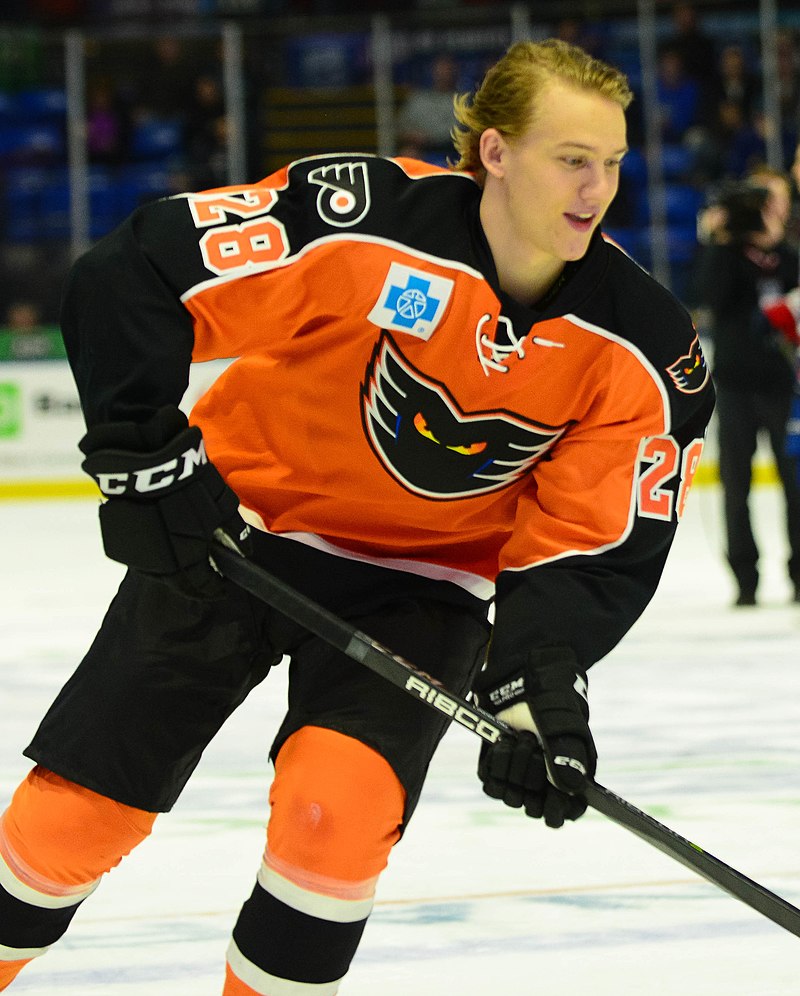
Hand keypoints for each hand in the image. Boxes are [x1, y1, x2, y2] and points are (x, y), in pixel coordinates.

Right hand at [79, 405, 250, 598]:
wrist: (146, 460)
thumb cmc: (190, 484)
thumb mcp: (223, 507)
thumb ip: (234, 535)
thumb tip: (243, 553)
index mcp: (186, 561)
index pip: (201, 587)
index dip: (214, 589)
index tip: (221, 588)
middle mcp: (159, 565)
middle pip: (179, 583)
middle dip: (194, 581)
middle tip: (206, 574)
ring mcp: (136, 554)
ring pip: (159, 572)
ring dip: (174, 570)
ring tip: (187, 559)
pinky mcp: (120, 539)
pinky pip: (143, 555)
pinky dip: (156, 554)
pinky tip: (166, 542)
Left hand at [474, 646, 595, 827]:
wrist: (523, 676)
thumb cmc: (553, 701)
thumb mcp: (566, 726)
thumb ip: (569, 758)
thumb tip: (569, 790)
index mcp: (567, 776)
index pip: (564, 813)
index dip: (557, 811)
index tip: (552, 799)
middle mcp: (541, 781)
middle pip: (534, 807)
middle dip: (532, 776)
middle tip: (535, 745)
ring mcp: (518, 773)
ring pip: (511, 796)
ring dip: (514, 766)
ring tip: (521, 737)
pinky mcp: (495, 763)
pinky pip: (490, 781)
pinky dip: (495, 763)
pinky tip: (503, 741)